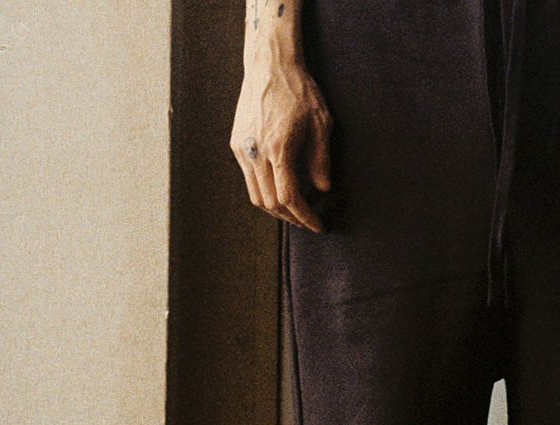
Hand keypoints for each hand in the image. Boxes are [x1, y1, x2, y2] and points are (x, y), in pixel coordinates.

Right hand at [230, 58, 331, 231]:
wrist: (269, 63)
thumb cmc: (298, 89)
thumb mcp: (321, 123)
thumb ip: (321, 159)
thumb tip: (323, 189)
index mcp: (278, 148)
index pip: (289, 198)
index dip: (305, 216)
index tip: (318, 225)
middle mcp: (255, 151)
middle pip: (271, 203)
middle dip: (291, 218)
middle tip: (309, 222)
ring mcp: (242, 148)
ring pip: (256, 196)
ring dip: (276, 210)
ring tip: (296, 212)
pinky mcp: (236, 143)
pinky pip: (249, 180)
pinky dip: (265, 193)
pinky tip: (280, 192)